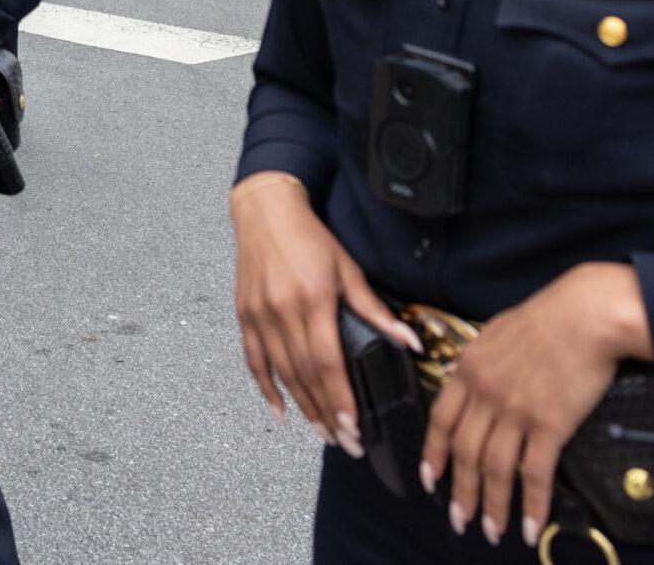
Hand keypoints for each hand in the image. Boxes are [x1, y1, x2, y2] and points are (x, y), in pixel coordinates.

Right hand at [230, 171, 416, 456]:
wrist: (265, 212)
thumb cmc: (308, 238)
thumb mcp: (348, 269)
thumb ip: (375, 310)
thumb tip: (408, 341)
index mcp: (312, 299)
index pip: (326, 361)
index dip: (339, 397)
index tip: (353, 424)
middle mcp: (283, 311)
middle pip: (305, 375)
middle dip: (327, 414)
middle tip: (347, 442)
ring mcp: (260, 315)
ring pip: (282, 374)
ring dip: (303, 408)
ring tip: (324, 433)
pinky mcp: (245, 316)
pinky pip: (255, 361)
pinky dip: (267, 389)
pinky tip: (281, 412)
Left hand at [422, 262, 652, 549]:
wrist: (587, 313)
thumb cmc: (549, 317)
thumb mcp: (497, 332)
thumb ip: (478, 360)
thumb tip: (463, 377)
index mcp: (470, 369)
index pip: (440, 420)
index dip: (433, 454)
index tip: (431, 478)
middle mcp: (486, 392)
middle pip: (464, 452)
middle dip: (460, 492)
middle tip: (460, 518)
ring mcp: (516, 409)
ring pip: (495, 469)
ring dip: (492, 505)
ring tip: (492, 529)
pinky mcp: (549, 423)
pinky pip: (535, 473)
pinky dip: (533, 503)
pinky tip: (533, 522)